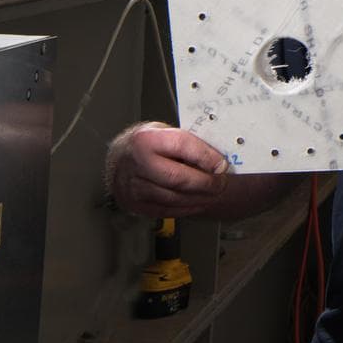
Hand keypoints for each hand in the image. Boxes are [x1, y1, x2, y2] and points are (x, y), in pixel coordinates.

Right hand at [105, 122, 229, 217]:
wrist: (120, 159)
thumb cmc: (149, 144)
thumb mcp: (165, 132)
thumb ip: (188, 142)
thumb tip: (219, 157)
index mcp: (146, 139)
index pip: (181, 146)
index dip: (206, 156)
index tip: (222, 164)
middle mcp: (137, 163)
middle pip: (177, 178)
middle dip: (205, 183)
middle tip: (221, 183)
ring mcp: (133, 186)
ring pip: (173, 197)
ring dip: (199, 198)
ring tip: (214, 194)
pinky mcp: (135, 204)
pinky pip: (166, 210)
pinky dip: (186, 208)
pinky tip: (198, 203)